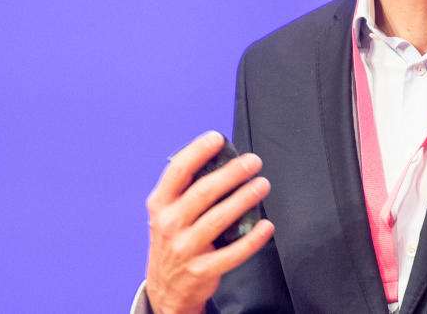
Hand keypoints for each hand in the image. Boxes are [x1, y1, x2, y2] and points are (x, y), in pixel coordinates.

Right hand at [145, 131, 274, 313]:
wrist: (166, 288)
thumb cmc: (174, 239)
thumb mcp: (168, 213)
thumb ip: (188, 188)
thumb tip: (223, 158)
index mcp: (161, 204)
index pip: (177, 171)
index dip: (198, 151)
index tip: (217, 138)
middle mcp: (169, 225)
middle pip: (204, 192)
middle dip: (232, 173)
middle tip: (253, 162)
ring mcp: (184, 248)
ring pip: (219, 218)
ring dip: (245, 198)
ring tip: (262, 185)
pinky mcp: (201, 270)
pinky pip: (232, 253)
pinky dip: (252, 239)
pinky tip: (266, 225)